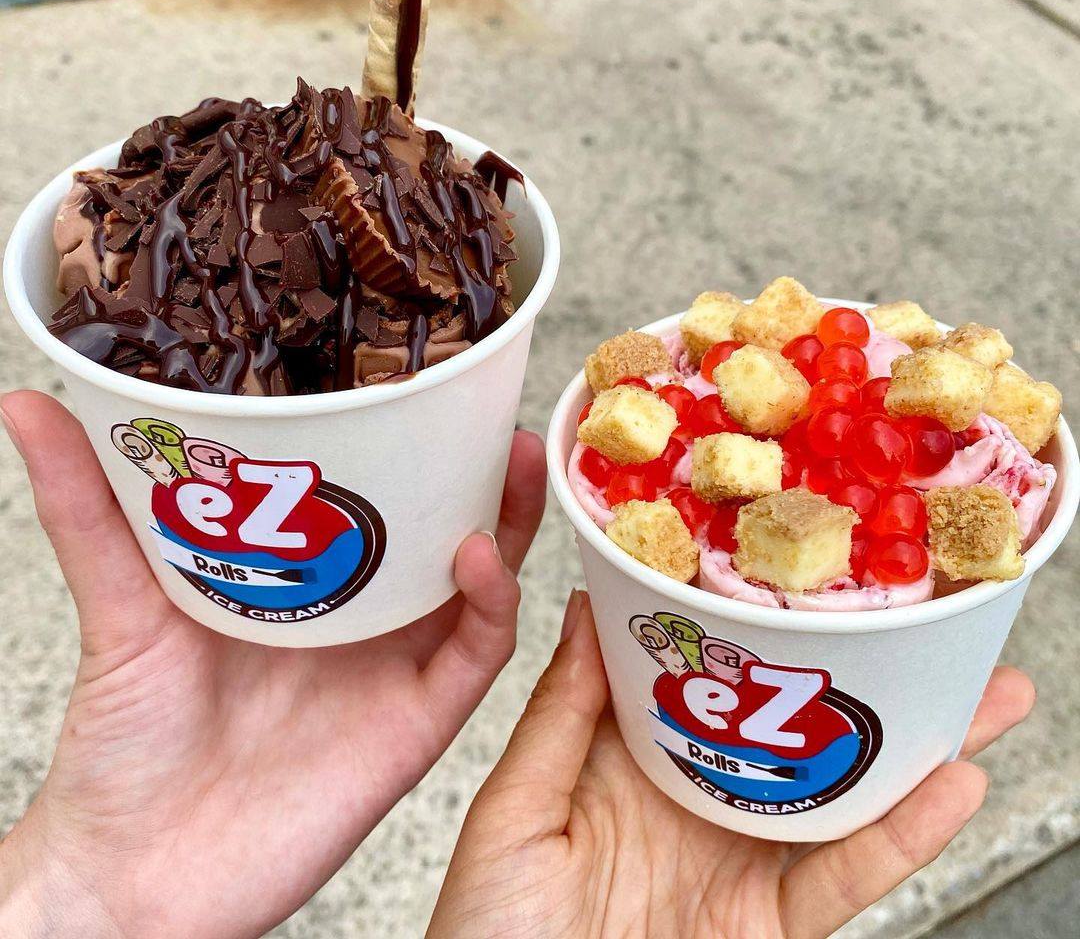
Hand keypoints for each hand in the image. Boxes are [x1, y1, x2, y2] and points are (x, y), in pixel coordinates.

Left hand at [0, 391, 545, 938]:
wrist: (135, 872)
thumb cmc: (126, 745)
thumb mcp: (118, 608)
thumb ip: (90, 511)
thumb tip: (29, 405)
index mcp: (310, 584)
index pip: (381, 502)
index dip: (415, 446)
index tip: (427, 381)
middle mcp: (365, 618)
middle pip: (446, 531)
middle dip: (481, 472)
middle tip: (497, 413)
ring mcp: (395, 667)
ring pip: (479, 584)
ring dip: (507, 522)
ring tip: (513, 461)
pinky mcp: (416, 723)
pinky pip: (475, 656)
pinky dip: (490, 604)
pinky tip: (478, 558)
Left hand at [429, 592, 1035, 938]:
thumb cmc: (489, 924)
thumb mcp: (516, 806)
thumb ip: (561, 712)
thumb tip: (591, 603)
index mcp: (634, 755)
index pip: (710, 676)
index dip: (758, 629)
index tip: (803, 573)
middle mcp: (698, 797)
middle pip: (797, 729)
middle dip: (866, 680)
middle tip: (932, 625)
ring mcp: (738, 861)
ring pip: (843, 795)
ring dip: (917, 746)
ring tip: (979, 690)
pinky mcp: (767, 925)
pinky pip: (841, 878)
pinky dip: (901, 838)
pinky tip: (950, 787)